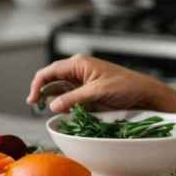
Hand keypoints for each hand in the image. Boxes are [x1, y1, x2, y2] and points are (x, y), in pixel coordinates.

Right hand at [27, 54, 175, 112]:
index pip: (50, 71)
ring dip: (52, 99)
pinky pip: (69, 97)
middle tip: (35, 107)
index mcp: (79, 63)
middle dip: (42, 91)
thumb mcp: (97, 92)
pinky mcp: (87, 93)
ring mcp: (82, 81)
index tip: (32, 100)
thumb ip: (73, 98)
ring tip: (45, 109)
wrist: (144, 94)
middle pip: (51, 79)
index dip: (37, 84)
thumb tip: (52, 106)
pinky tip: (61, 111)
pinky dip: (63, 104)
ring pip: (59, 89)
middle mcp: (78, 70)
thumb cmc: (125, 87)